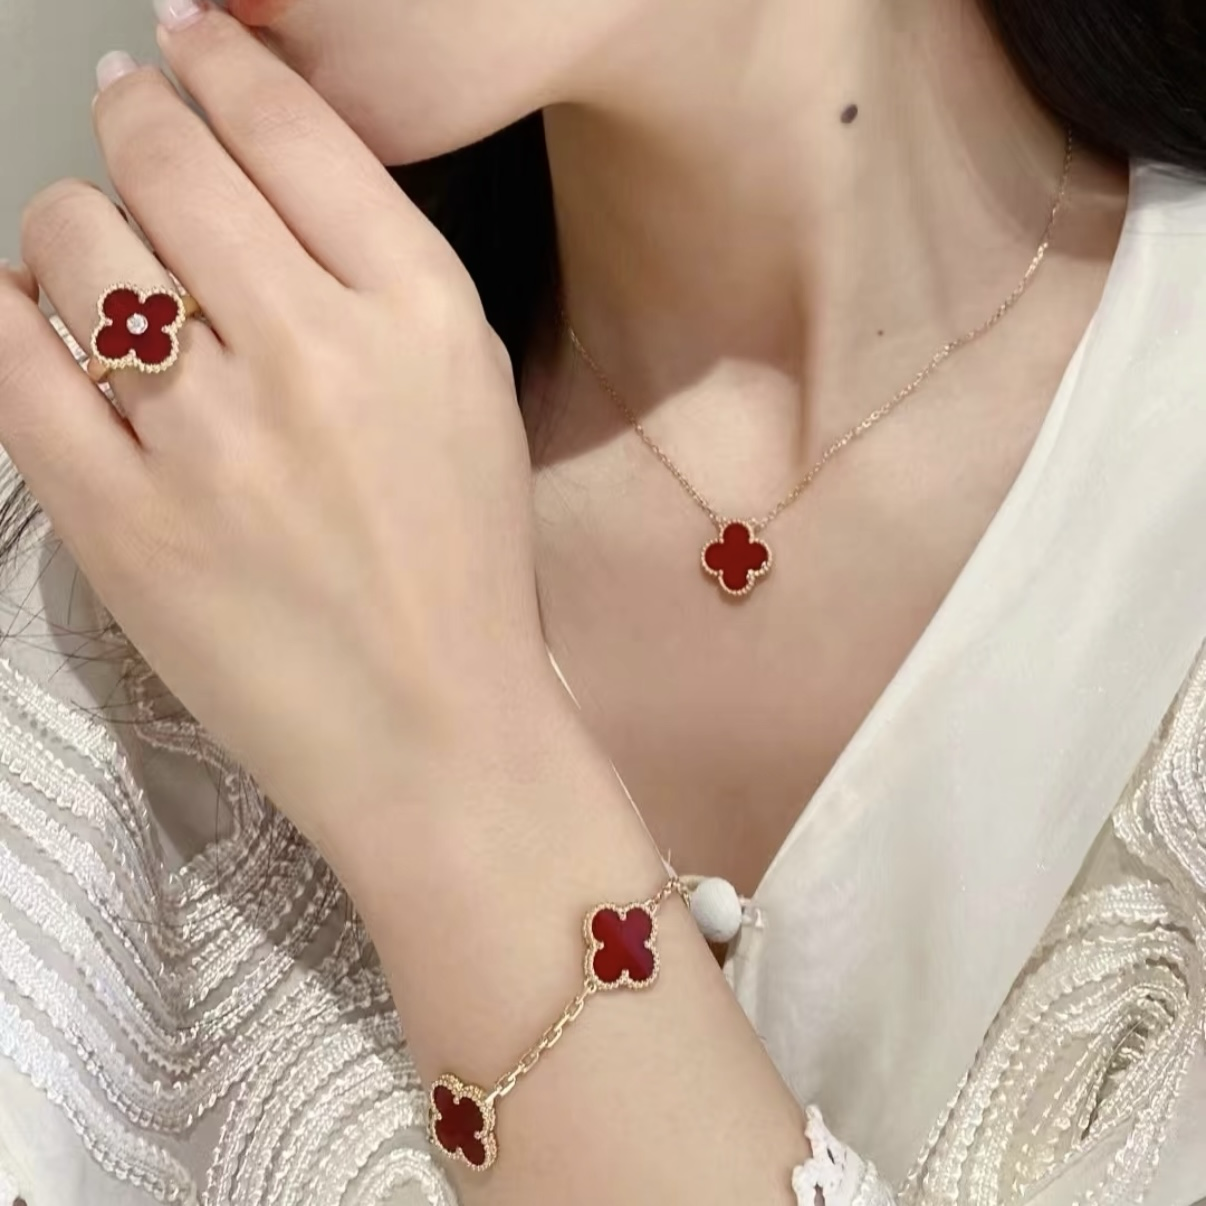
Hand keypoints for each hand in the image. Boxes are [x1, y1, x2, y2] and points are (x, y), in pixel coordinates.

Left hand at [0, 4, 549, 866]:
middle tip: (129, 124)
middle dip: (133, 120)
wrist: (433, 732)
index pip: (286, 127)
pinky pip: (13, 361)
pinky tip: (42, 324)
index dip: (216, 62)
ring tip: (102, 261)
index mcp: (422, 317)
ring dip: (76, 228)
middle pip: (163, 158)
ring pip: (75, 244)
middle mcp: (315, 357)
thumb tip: (255, 167)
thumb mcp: (469, 394)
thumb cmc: (463, 571)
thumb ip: (380, 270)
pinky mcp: (121, 524)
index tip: (183, 46)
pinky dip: (12, 318)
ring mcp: (209, 443)